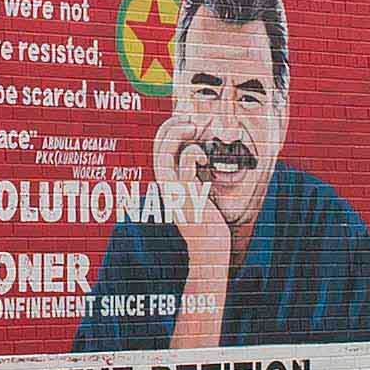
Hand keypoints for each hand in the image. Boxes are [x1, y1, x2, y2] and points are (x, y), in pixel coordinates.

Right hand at [155, 108, 246, 350]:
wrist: (210, 250)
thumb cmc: (208, 222)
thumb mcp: (199, 193)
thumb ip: (195, 173)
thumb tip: (200, 150)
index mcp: (167, 180)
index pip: (160, 145)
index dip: (172, 126)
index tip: (192, 119)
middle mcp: (166, 183)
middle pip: (159, 143)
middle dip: (176, 124)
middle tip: (198, 120)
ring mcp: (175, 189)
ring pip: (167, 150)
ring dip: (183, 133)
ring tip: (200, 128)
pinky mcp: (189, 195)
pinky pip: (188, 164)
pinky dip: (197, 154)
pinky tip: (207, 160)